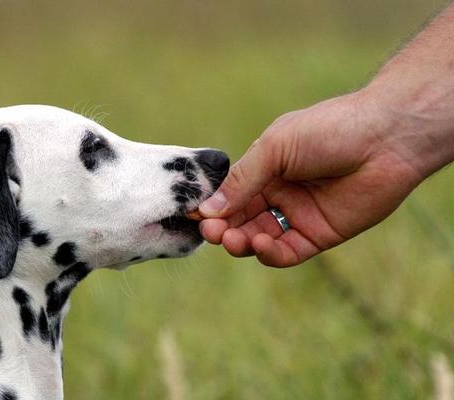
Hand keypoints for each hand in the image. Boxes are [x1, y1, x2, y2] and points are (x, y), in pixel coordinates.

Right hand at [198, 91, 424, 266]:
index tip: (193, 215)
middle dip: (222, 228)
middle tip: (210, 232)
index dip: (211, 207)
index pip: (228, 194)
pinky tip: (261, 244)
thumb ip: (242, 180)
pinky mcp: (319, 235)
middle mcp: (278, 193)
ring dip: (241, 242)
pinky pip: (287, 252)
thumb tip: (207, 210)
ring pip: (258, 238)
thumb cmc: (329, 130)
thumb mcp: (275, 149)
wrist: (386, 138)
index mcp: (264, 168)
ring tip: (232, 240)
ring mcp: (298, 215)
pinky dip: (269, 253)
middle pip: (239, 219)